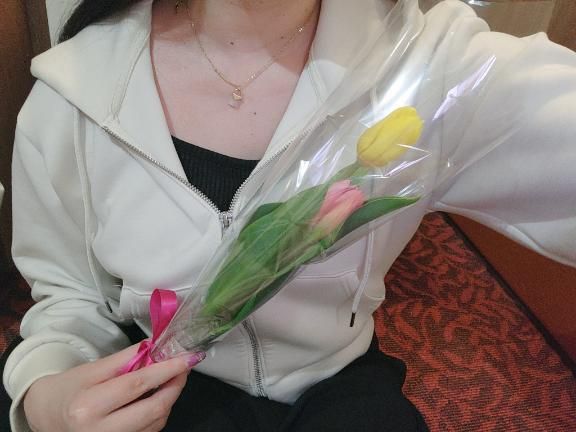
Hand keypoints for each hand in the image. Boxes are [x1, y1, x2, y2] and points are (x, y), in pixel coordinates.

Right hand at [23, 344, 202, 431]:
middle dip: (174, 386)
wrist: (47, 416)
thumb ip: (124, 359)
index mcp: (88, 407)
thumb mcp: (92, 369)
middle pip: (152, 410)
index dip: (166, 370)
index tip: (186, 358)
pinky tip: (154, 397)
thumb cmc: (69, 389)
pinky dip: (158, 412)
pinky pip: (149, 431)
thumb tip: (154, 347)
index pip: (137, 385)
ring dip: (168, 399)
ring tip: (166, 380)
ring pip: (156, 423)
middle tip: (182, 368)